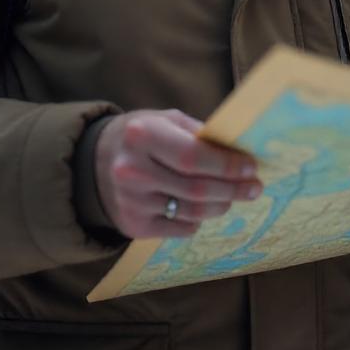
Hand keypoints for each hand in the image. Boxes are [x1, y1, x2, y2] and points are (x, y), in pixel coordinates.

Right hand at [94, 109, 262, 239]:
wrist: (95, 163)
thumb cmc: (142, 136)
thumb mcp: (166, 120)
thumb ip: (199, 134)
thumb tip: (239, 152)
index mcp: (142, 135)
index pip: (193, 156)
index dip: (226, 165)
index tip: (250, 167)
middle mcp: (132, 170)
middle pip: (196, 189)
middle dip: (232, 189)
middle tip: (254, 188)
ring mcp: (131, 201)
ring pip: (192, 212)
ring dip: (220, 205)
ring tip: (231, 197)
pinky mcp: (133, 226)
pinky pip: (181, 229)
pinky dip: (198, 220)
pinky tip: (201, 208)